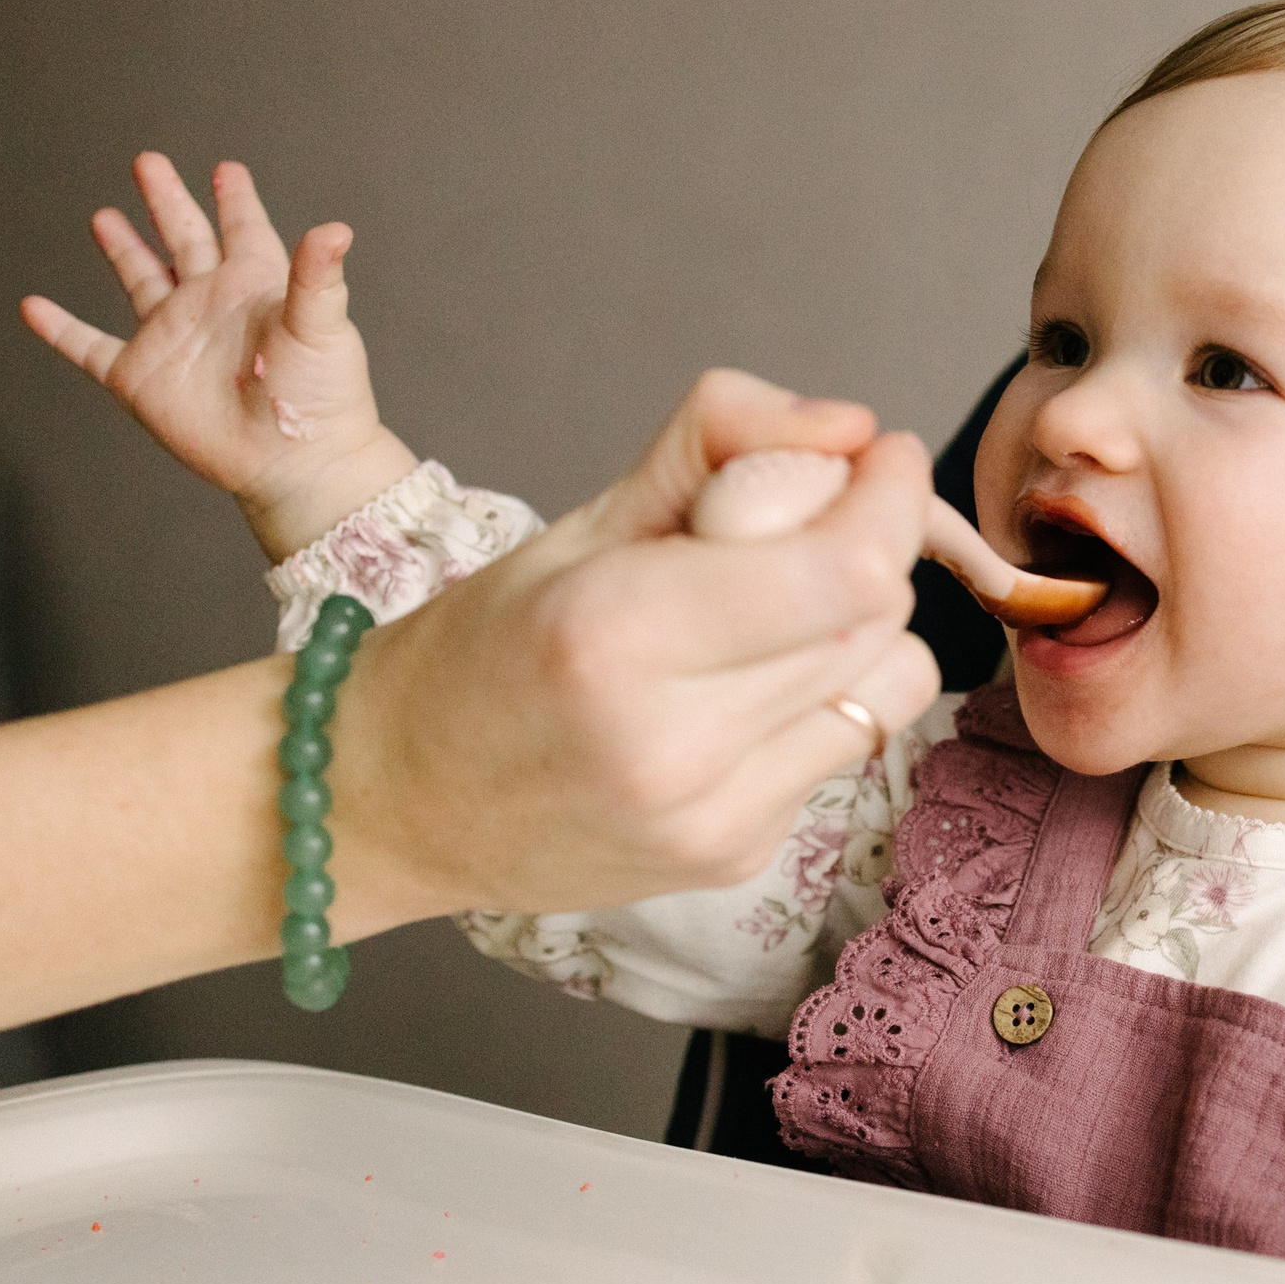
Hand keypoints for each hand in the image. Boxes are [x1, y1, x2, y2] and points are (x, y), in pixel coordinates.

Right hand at [20, 153, 414, 560]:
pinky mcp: (141, 377)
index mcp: (257, 286)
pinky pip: (89, 347)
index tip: (226, 170)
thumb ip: (318, 275)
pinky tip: (33, 308)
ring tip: (105, 217)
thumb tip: (336, 228)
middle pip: (184, 239)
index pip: (244, 229)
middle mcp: (212, 305)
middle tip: (148, 162)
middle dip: (166, 201)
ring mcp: (173, 338)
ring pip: (141, 280)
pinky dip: (60, 329)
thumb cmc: (320, 400)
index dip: (234, 200)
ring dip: (123, 249)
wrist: (296, 463)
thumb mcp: (321, 327)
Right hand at [324, 368, 940, 925]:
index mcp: (619, 634)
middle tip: (812, 520)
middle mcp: (674, 743)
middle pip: (879, 616)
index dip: (890, 497)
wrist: (394, 805)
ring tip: (776, 612)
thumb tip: (852, 426)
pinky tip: (739, 693)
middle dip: (874, 544)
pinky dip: (821, 698)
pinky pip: (849, 746)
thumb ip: (719, 442)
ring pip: (891, 684)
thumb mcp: (583, 520)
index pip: (849, 569)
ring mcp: (713, 816)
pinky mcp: (738, 857)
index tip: (877, 454)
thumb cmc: (483, 648)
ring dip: (863, 626)